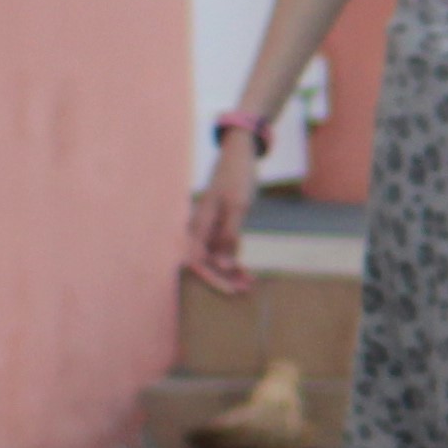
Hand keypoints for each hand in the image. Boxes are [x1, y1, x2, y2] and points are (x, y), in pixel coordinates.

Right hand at [184, 134, 259, 296]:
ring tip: (249, 285)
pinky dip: (236, 260)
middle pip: (205, 262)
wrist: (240, 156)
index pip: (198, 260)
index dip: (212, 278)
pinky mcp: (220, 226)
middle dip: (223, 278)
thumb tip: (223, 265)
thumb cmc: (236, 178)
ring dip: (231, 272)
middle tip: (244, 291)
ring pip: (216, 258)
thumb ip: (229, 235)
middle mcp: (199, 229)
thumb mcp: (238, 207)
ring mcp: (209, 228)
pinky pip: (225, 249)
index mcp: (197, 224)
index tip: (230, 290)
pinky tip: (248, 273)